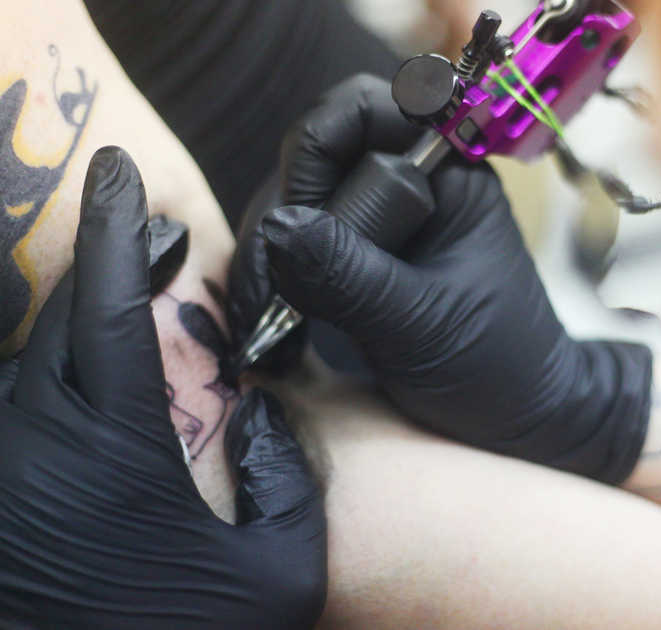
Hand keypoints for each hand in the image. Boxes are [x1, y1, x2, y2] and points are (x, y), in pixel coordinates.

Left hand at [0, 148, 325, 628]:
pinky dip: (51, 367)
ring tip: (131, 296)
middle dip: (108, 261)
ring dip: (80, 315)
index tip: (121, 171)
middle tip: (156, 235)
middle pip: (62, 317)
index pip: (109, 308)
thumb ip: (285, 479)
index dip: (118, 230)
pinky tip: (91, 372)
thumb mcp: (282, 573)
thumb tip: (260, 413)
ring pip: (29, 357)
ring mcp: (4, 474)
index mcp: (115, 453)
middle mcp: (39, 451)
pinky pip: (15, 403)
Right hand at [235, 75, 653, 483]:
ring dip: (270, 255)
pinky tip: (270, 322)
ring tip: (261, 319)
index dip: (316, 153)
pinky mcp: (363, 257)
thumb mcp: (421, 325)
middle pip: (316, 159)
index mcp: (448, 175)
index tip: (296, 223)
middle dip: (281, 216)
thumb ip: (351, 276)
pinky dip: (279, 277)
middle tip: (262, 291)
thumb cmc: (497, 369)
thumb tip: (275, 228)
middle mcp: (412, 184)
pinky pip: (304, 244)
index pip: (363, 113)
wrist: (519, 418)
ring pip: (300, 204)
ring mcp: (385, 221)